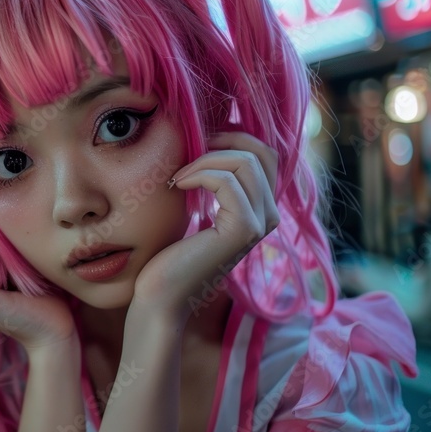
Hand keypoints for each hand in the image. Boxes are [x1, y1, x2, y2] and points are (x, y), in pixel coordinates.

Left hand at [132, 132, 279, 322]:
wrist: (161, 294)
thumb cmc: (172, 253)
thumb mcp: (198, 207)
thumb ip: (214, 181)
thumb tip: (211, 139)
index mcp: (262, 208)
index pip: (266, 154)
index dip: (235, 137)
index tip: (199, 141)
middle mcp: (270, 216)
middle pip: (262, 153)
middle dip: (224, 141)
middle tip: (189, 152)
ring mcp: (260, 223)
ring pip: (245, 162)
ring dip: (205, 159)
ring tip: (179, 175)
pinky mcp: (244, 230)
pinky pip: (226, 181)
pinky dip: (198, 174)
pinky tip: (178, 184)